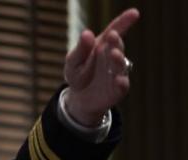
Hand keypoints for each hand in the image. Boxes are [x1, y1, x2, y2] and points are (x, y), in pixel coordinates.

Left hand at [62, 8, 139, 125]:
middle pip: (117, 47)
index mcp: (103, 46)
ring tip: (113, 53)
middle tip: (111, 35)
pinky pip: (122, 86)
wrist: (79, 98)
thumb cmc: (78, 74)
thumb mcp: (73, 61)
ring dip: (117, 59)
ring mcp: (117, 73)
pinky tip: (118, 79)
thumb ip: (80, 49)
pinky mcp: (117, 90)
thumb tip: (87, 33)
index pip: (115, 31)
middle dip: (115, 41)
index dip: (124, 21)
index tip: (134, 13)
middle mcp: (113, 57)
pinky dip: (121, 82)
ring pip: (121, 65)